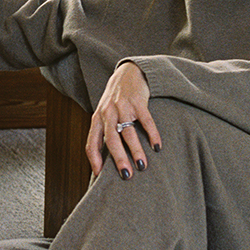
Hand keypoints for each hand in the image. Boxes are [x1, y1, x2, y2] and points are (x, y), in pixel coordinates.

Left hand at [86, 62, 161, 178]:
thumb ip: (103, 134)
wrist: (128, 73)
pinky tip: (157, 146)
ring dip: (136, 150)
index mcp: (97, 119)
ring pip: (128, 132)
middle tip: (126, 175)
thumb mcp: (104, 115)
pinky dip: (152, 134)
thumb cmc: (115, 100)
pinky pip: (146, 120)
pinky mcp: (138, 101)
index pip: (91, 143)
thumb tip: (102, 162)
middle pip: (111, 139)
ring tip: (142, 165)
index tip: (100, 176)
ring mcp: (123, 107)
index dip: (94, 160)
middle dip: (119, 159)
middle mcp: (107, 113)